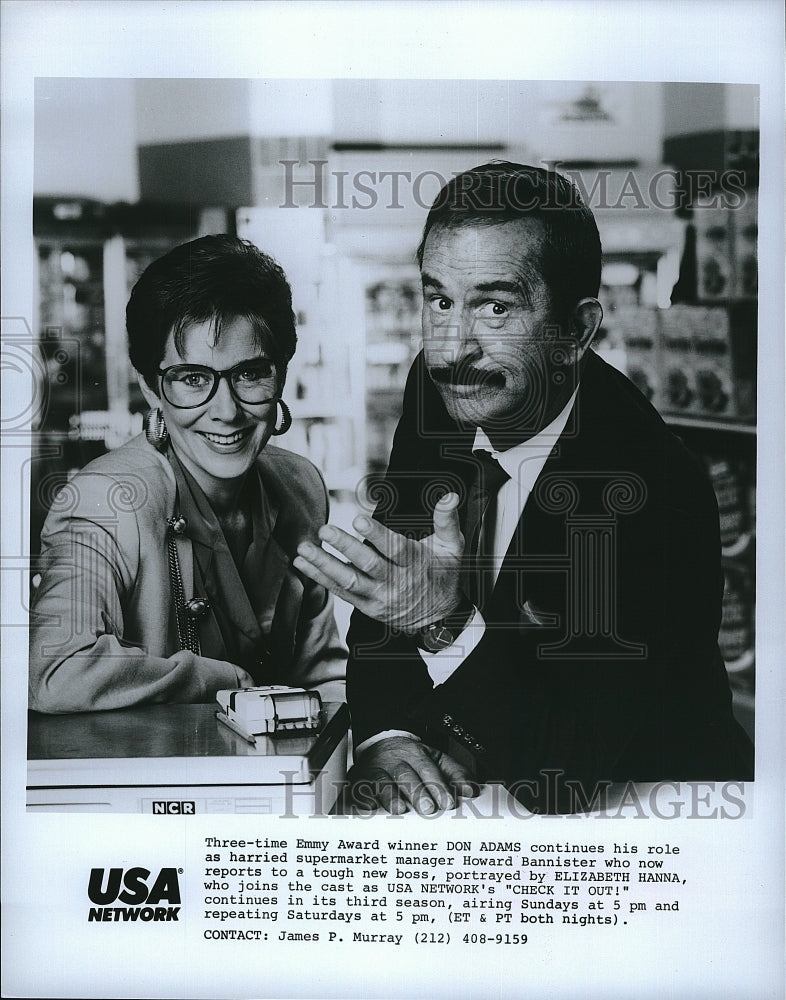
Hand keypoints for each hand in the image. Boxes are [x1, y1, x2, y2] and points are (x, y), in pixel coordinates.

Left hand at [293, 492, 463, 631]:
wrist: (438, 619)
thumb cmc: (443, 575)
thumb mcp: (453, 547)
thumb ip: (447, 520)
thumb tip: (450, 495)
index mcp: (416, 563)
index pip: (394, 548)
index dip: (376, 534)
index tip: (357, 518)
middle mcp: (396, 581)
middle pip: (368, 564)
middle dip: (345, 547)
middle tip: (325, 530)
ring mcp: (379, 597)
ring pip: (349, 581)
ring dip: (324, 565)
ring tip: (304, 549)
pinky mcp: (367, 606)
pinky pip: (341, 592)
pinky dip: (320, 578)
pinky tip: (302, 564)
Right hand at [344, 736, 477, 814]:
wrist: (381, 742)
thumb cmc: (411, 758)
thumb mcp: (436, 759)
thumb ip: (454, 774)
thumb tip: (471, 790)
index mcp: (416, 755)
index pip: (429, 770)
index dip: (439, 786)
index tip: (448, 802)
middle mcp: (396, 762)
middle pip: (406, 776)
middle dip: (418, 793)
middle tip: (428, 809)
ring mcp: (376, 770)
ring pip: (382, 782)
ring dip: (391, 796)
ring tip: (399, 810)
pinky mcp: (359, 780)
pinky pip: (358, 790)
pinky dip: (362, 799)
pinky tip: (368, 808)